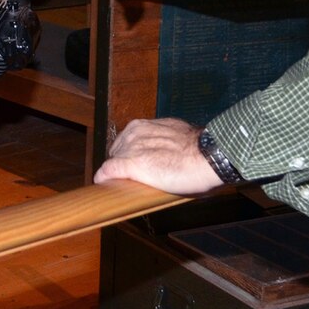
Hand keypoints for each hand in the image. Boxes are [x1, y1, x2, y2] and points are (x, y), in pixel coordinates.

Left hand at [93, 117, 226, 194]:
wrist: (206, 156)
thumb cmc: (197, 150)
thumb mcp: (175, 138)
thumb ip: (163, 141)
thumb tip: (166, 152)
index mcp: (144, 125)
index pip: (126, 141)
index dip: (128, 155)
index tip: (133, 165)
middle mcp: (135, 132)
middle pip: (118, 151)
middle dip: (123, 162)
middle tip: (135, 177)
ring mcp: (131, 147)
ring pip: (114, 161)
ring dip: (117, 171)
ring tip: (125, 183)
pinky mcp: (130, 163)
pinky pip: (109, 170)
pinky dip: (105, 177)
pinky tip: (103, 183)